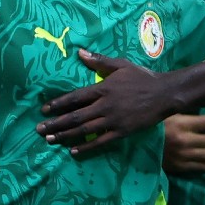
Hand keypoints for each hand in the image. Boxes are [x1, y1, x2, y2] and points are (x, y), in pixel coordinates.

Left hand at [37, 50, 174, 154]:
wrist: (164, 94)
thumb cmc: (142, 77)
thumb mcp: (121, 65)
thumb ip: (99, 61)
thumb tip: (79, 52)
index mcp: (103, 88)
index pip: (75, 97)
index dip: (58, 104)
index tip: (43, 109)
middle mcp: (105, 105)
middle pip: (75, 116)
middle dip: (56, 123)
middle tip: (39, 129)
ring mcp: (113, 120)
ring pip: (84, 130)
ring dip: (66, 135)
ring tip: (50, 140)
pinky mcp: (122, 131)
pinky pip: (101, 141)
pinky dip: (86, 147)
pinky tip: (73, 152)